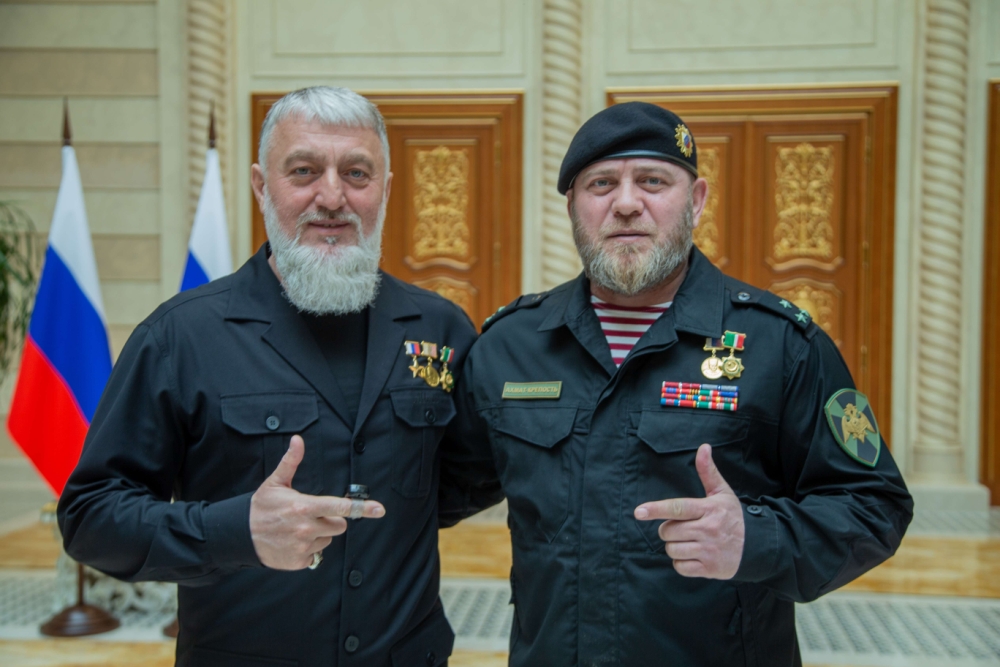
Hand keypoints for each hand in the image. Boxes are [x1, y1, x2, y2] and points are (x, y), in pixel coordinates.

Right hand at [249, 435, 384, 569]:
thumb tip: (298, 439)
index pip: (339, 507)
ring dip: (319, 535)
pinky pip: (316, 554)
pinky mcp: (299, 561)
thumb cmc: (261, 507)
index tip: (379, 509)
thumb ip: (291, 462)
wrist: (241, 535)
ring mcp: (303, 546)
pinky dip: (308, 549)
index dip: (361, 508)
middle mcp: (306, 528)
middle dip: (331, 519)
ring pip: (328, 540)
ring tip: (298, 529)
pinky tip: (293, 541)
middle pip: (339, 525)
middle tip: (311, 515)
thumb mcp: (275, 482)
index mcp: (304, 507)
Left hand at [634, 443, 744, 578]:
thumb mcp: (722, 493)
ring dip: (675, 547)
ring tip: (690, 542)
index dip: (657, 509)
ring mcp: (709, 551)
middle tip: (682, 527)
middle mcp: (708, 530)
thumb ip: (708, 471)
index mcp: (709, 509)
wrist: (757, 546)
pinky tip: (694, 555)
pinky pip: (680, 567)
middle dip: (669, 530)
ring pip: (672, 550)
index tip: (639, 512)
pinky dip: (682, 563)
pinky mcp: (709, 569)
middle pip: (668, 531)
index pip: (678, 508)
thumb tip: (703, 447)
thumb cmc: (733, 517)